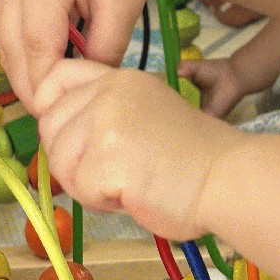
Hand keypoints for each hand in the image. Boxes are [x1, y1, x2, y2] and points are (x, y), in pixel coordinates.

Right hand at [0, 0, 167, 102]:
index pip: (37, 50)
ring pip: (0, 40)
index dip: (45, 89)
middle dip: (30, 88)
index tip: (59, 116)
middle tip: (53, 119)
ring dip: (16, 73)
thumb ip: (102, 52)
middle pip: (13, 49)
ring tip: (39, 104)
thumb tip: (82, 91)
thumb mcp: (123, 7)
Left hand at [31, 62, 239, 239]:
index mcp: (120, 79)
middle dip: (73, 160)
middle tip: (115, 171)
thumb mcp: (148, 112)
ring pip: (60, 162)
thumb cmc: (193, 158)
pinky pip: (80, 190)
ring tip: (129, 183)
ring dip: (87, 185)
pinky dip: (103, 202)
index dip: (50, 108)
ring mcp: (106, 123)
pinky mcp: (107, 159)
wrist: (229, 179)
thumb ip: (107, 112)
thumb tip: (60, 134)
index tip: (67, 135)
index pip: (56, 76)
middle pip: (50, 129)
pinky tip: (135, 194)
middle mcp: (109, 93)